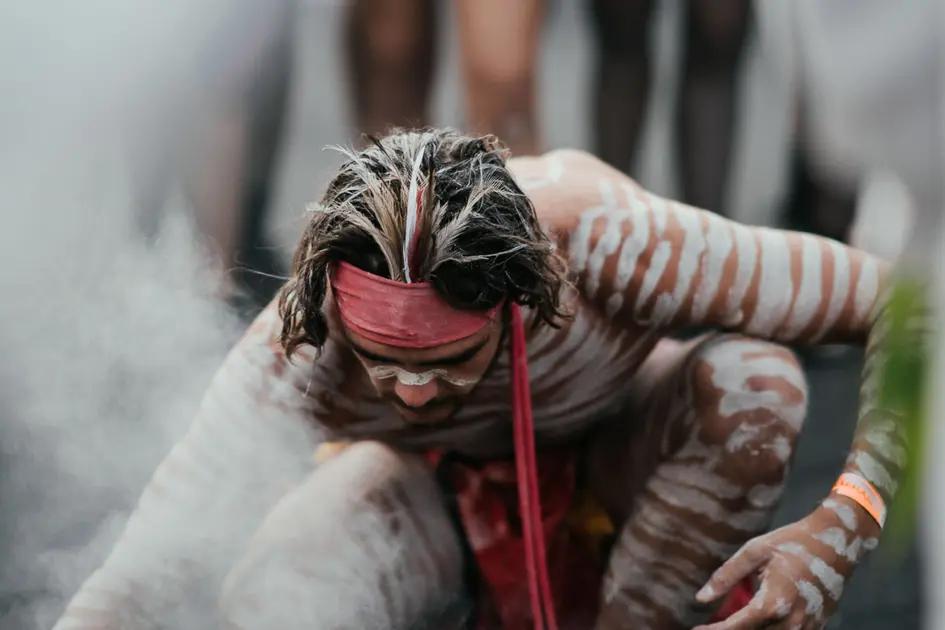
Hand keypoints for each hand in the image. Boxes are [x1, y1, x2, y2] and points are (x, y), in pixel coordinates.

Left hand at [693, 496, 879, 628]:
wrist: (838, 543)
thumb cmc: (793, 543)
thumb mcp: (754, 552)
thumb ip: (726, 576)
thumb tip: (701, 599)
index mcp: (773, 603)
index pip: (736, 627)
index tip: (695, 629)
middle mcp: (792, 622)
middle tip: (710, 624)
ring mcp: (806, 628)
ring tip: (730, 620)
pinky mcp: (816, 627)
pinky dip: (768, 629)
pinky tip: (755, 620)